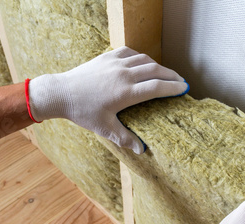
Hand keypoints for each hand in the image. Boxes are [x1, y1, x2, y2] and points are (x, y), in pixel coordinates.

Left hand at [27, 46, 188, 153]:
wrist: (60, 93)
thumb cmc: (82, 112)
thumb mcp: (104, 127)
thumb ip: (124, 138)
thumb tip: (141, 150)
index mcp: (126, 92)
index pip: (157, 87)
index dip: (173, 87)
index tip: (184, 89)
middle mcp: (123, 74)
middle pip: (155, 70)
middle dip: (171, 75)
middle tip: (181, 80)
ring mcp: (115, 63)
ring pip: (144, 59)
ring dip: (158, 66)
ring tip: (165, 73)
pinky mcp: (107, 56)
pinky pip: (130, 52)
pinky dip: (141, 57)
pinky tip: (143, 62)